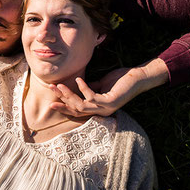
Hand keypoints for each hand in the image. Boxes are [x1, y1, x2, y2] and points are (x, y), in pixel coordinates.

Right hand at [49, 59, 168, 116]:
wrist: (137, 77)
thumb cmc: (120, 80)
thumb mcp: (101, 84)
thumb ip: (90, 88)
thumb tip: (77, 86)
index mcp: (98, 108)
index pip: (77, 110)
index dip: (64, 106)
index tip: (52, 100)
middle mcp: (101, 111)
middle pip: (76, 109)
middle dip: (62, 100)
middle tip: (51, 90)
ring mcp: (106, 108)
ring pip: (81, 106)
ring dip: (69, 95)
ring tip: (60, 85)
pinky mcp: (110, 102)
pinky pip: (92, 97)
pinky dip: (83, 89)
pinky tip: (79, 80)